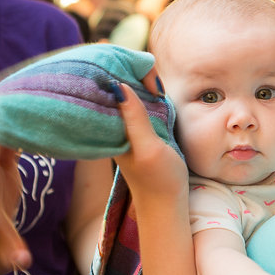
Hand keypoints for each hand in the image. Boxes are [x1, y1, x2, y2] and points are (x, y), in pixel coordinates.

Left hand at [112, 78, 188, 208]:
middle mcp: (114, 127)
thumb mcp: (148, 148)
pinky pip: (137, 108)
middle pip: (115, 91)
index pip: (108, 90)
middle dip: (127, 74)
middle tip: (146, 69)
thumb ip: (135, 119)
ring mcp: (126, 130)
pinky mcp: (138, 133)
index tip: (142, 69)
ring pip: (127, 98)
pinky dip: (143, 97)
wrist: (166, 205)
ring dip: (136, 83)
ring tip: (147, 73)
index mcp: (111, 129)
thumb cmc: (158, 180)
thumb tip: (119, 85)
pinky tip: (151, 92)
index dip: (121, 73)